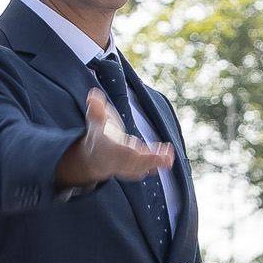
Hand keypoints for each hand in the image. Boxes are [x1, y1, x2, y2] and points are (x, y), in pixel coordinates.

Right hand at [55, 89, 175, 187]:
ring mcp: (127, 166)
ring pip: (140, 167)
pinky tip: (168, 161)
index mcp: (107, 147)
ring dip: (155, 163)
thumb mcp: (96, 119)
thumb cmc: (100, 132)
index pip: (118, 151)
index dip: (128, 151)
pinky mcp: (136, 168)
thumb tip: (94, 94)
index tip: (137, 148)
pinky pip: (146, 169)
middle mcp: (117, 159)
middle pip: (133, 162)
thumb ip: (96, 108)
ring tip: (169, 158)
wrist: (96, 154)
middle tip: (166, 157)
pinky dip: (157, 166)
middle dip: (148, 160)